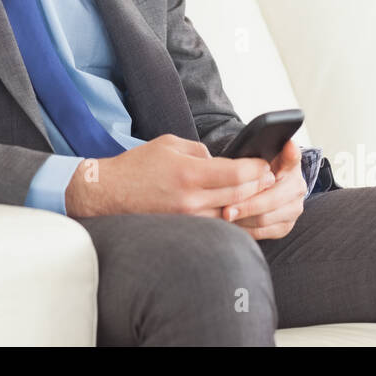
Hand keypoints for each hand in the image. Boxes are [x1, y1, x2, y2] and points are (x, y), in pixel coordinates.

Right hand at [65, 133, 273, 217]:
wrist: (106, 195)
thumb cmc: (136, 167)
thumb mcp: (169, 144)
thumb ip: (201, 152)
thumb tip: (223, 162)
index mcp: (189, 173)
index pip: (238, 173)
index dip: (257, 168)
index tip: (265, 164)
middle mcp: (192, 200)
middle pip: (242, 196)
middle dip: (259, 186)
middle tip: (269, 177)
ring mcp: (189, 220)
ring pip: (233, 215)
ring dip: (249, 204)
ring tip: (258, 194)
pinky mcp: (185, 232)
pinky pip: (218, 228)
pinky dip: (232, 219)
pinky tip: (239, 212)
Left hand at [219, 139, 307, 240]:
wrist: (263, 188)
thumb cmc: (253, 172)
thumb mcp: (254, 156)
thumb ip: (259, 151)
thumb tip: (286, 144)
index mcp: (291, 164)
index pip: (292, 157)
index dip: (289, 155)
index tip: (284, 148)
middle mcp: (297, 186)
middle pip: (272, 199)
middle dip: (247, 205)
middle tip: (226, 210)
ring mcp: (294, 208)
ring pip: (265, 218)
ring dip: (243, 219)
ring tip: (224, 217)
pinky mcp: (286, 226)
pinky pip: (264, 232)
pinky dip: (246, 229)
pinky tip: (232, 225)